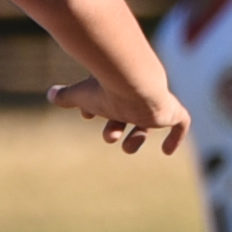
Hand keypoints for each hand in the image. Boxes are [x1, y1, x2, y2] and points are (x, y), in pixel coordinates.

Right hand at [46, 71, 187, 157]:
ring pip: (148, 122)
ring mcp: (152, 104)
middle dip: (114, 126)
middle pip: (126, 113)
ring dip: (136, 138)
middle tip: (108, 135)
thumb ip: (66, 96)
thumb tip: (50, 95)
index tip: (87, 115)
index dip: (96, 110)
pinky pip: (181, 123)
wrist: (131, 80)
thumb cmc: (105, 86)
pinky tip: (168, 151)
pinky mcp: (169, 111)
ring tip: (127, 145)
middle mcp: (134, 96)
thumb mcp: (81, 94)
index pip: (106, 100)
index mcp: (116, 88)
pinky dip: (176, 137)